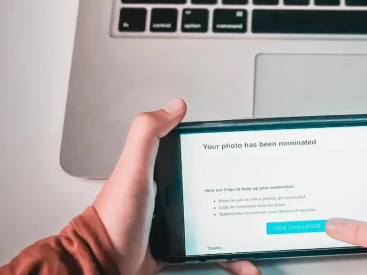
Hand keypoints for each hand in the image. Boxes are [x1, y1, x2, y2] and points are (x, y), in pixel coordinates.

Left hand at [93, 99, 259, 274]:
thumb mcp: (132, 168)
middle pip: (218, 191)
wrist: (105, 263)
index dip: (225, 156)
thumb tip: (175, 106)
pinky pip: (213, 251)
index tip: (247, 159)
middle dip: (243, 199)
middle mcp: (173, 194)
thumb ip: (147, 133)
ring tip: (258, 240)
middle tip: (261, 204)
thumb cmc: (115, 219)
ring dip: (242, 234)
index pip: (202, 157)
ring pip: (221, 224)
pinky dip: (230, 258)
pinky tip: (242, 263)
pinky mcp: (182, 245)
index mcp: (163, 170)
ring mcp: (179, 221)